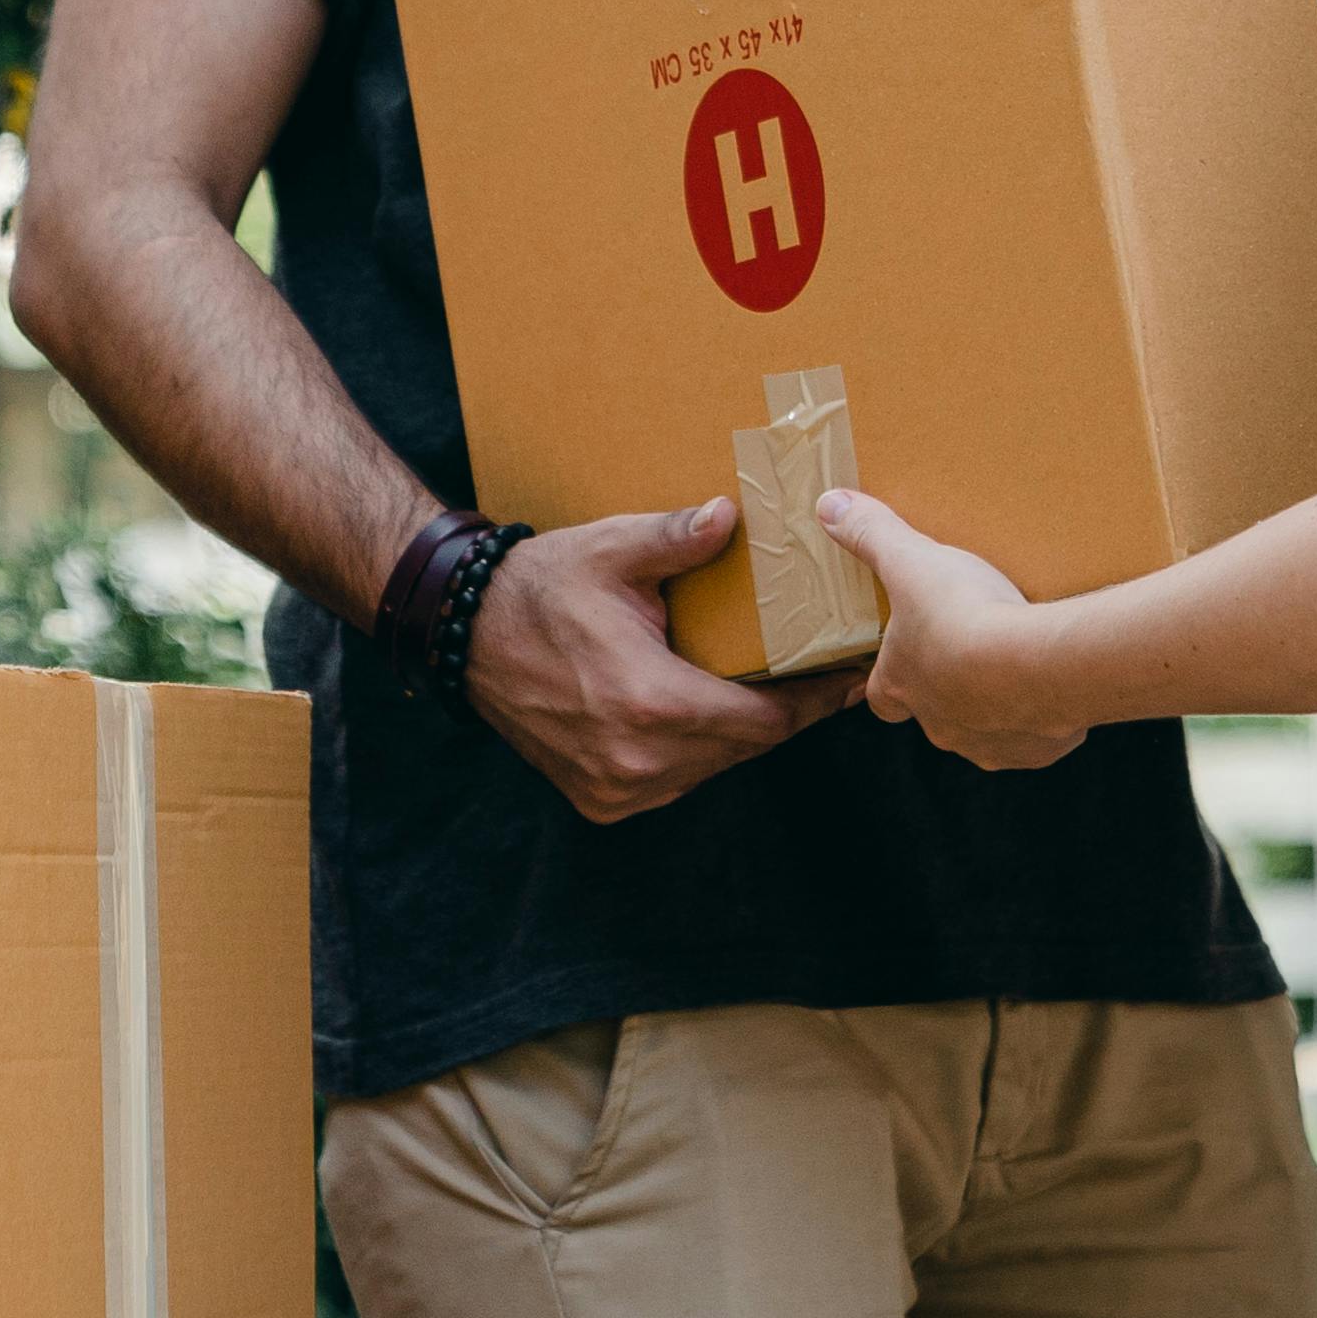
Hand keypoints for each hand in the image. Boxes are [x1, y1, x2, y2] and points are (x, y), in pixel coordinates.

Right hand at [464, 498, 864, 823]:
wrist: (465, 633)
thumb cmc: (541, 588)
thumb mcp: (610, 551)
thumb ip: (676, 539)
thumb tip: (731, 516)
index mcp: (651, 703)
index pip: (766, 720)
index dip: (815, 702)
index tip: (851, 679)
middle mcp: (639, 760)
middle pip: (745, 747)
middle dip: (784, 713)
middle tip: (821, 678)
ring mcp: (618, 789)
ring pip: (711, 768)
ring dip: (738, 734)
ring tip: (769, 691)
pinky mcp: (601, 800)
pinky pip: (673, 780)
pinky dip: (695, 752)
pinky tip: (705, 713)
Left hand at [821, 490, 1087, 774]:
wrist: (1036, 664)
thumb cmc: (963, 614)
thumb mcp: (911, 562)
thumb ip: (872, 535)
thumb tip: (828, 506)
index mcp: (902, 684)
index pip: (881, 696)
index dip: (891, 674)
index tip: (906, 654)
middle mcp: (939, 725)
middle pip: (936, 714)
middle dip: (951, 686)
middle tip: (973, 649)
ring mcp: (988, 744)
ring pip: (986, 728)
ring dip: (997, 703)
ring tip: (1018, 663)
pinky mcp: (1035, 750)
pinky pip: (1034, 737)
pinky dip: (1041, 714)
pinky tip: (1053, 680)